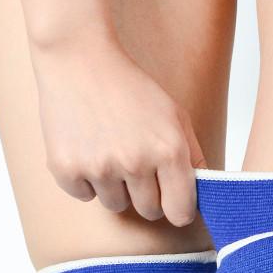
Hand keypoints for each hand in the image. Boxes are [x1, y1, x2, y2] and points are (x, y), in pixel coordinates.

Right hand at [32, 31, 205, 226]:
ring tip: (108, 150)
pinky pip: (84, 196)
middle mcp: (135, 163)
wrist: (78, 58)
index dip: (177, 208)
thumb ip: (194, 157)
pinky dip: (85, 179)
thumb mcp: (174, 116)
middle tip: (135, 163)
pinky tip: (86, 148)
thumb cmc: (130, 88)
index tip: (171, 200)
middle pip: (149, 211)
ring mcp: (99, 168)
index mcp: (168, 151)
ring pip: (115, 205)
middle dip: (146, 195)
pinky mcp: (66, 169)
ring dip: (115, 186)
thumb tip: (206, 195)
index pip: (180, 213)